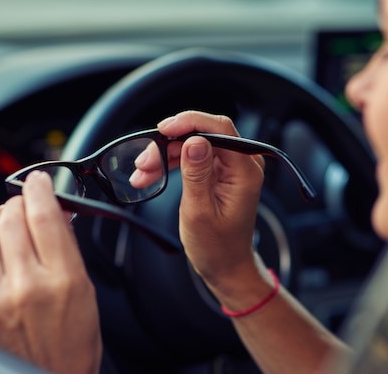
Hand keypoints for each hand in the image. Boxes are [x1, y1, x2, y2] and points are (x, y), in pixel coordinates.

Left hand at [0, 171, 101, 373]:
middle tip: (26, 201)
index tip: (39, 180)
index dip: (39, 188)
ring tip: (4, 217)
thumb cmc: (75, 342)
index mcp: (63, 279)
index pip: (44, 216)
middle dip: (18, 201)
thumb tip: (55, 214)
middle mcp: (26, 286)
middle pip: (11, 220)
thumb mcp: (86, 290)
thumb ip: (67, 248)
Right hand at [156, 111, 265, 287]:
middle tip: (144, 161)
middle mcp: (241, 163)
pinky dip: (170, 163)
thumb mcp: (200, 211)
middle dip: (170, 143)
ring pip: (192, 144)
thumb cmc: (217, 246)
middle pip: (202, 134)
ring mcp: (230, 167)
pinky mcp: (218, 172)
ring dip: (165, 154)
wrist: (225, 264)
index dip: (189, 122)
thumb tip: (194, 141)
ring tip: (143, 173)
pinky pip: (192, 156)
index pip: (219, 129)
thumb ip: (197, 174)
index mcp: (245, 171)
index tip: (163, 129)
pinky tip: (151, 175)